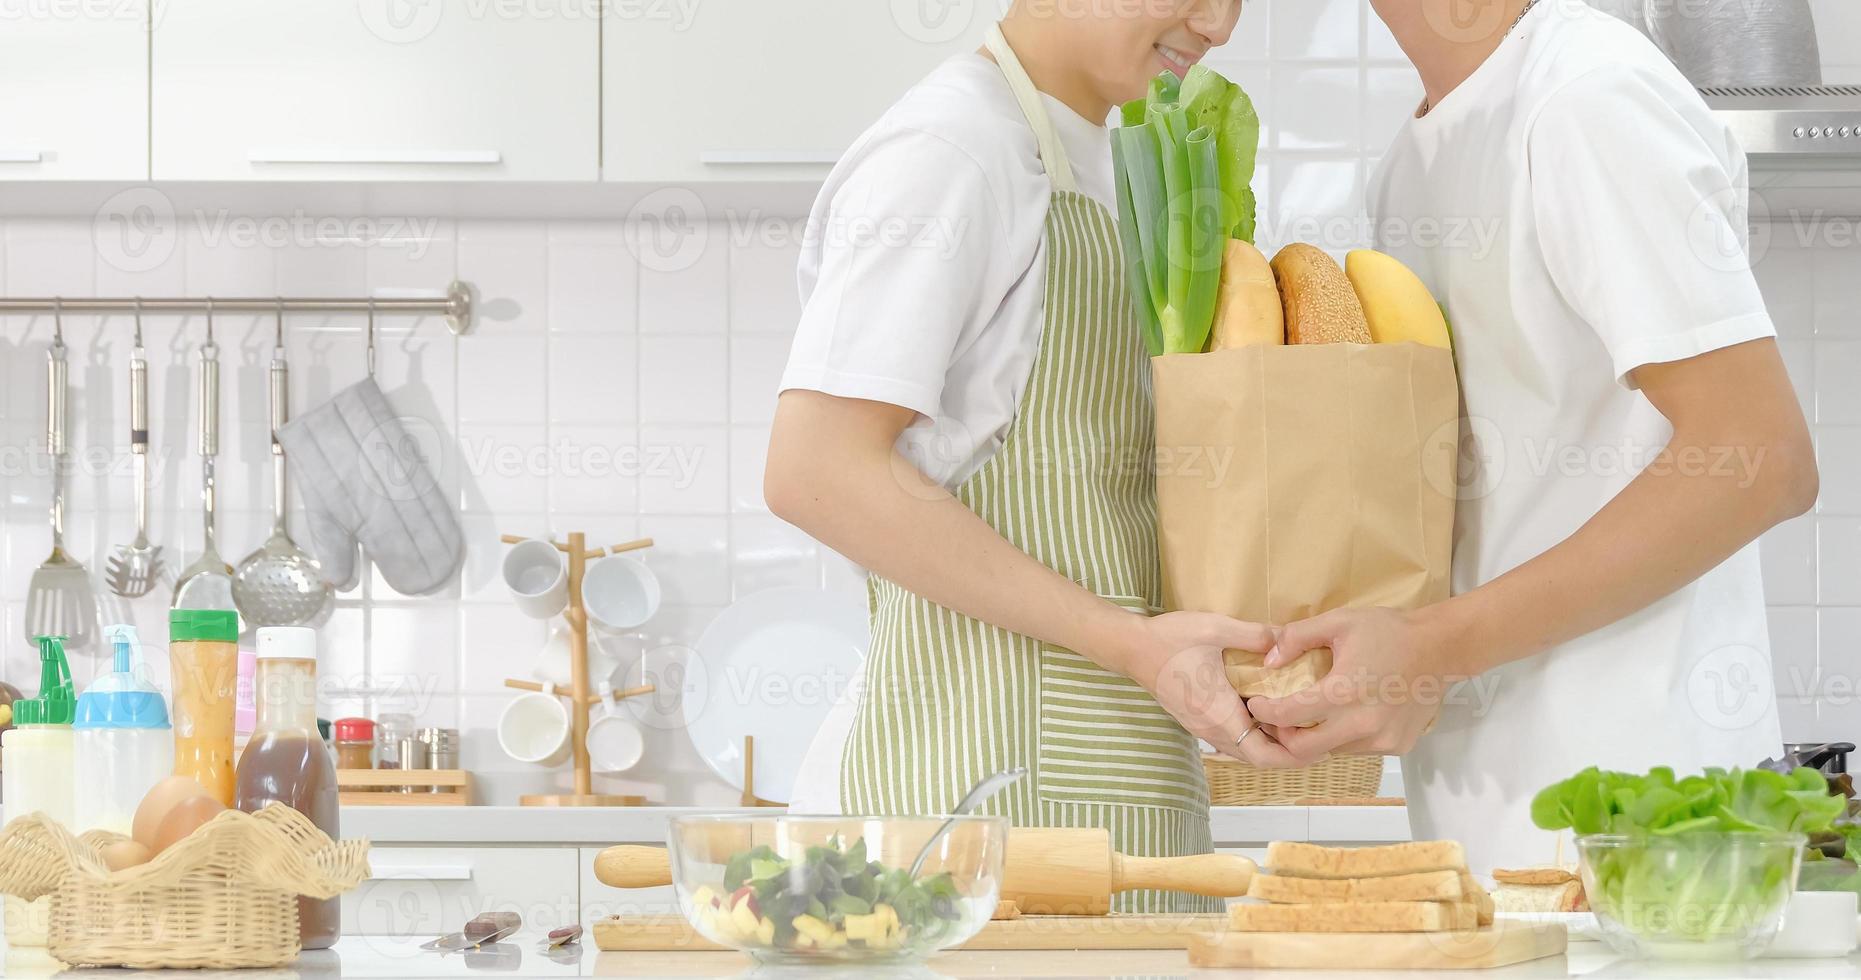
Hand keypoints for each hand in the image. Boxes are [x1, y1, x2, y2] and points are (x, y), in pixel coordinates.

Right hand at [1098, 610, 1309, 768]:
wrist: (1131, 648)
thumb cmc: (1170, 639)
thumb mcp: (1215, 628)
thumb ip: (1254, 634)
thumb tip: (1289, 636)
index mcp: (1219, 714)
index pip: (1263, 755)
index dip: (1295, 756)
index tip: (1320, 742)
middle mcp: (1211, 729)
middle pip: (1258, 758)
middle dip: (1290, 751)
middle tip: (1316, 731)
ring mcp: (1202, 728)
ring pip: (1245, 751)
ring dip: (1272, 743)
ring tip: (1298, 722)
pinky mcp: (1198, 721)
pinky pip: (1233, 739)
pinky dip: (1255, 734)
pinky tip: (1268, 711)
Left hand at [1246, 606, 1462, 762]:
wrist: (1440, 648)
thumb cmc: (1387, 631)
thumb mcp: (1339, 622)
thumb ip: (1296, 638)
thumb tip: (1267, 661)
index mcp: (1344, 691)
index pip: (1289, 715)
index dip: (1264, 712)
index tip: (1255, 705)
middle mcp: (1362, 723)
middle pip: (1304, 749)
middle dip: (1283, 736)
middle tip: (1277, 720)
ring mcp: (1381, 739)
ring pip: (1331, 750)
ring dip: (1314, 738)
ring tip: (1310, 716)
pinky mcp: (1396, 746)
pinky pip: (1356, 749)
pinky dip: (1342, 737)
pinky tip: (1345, 716)